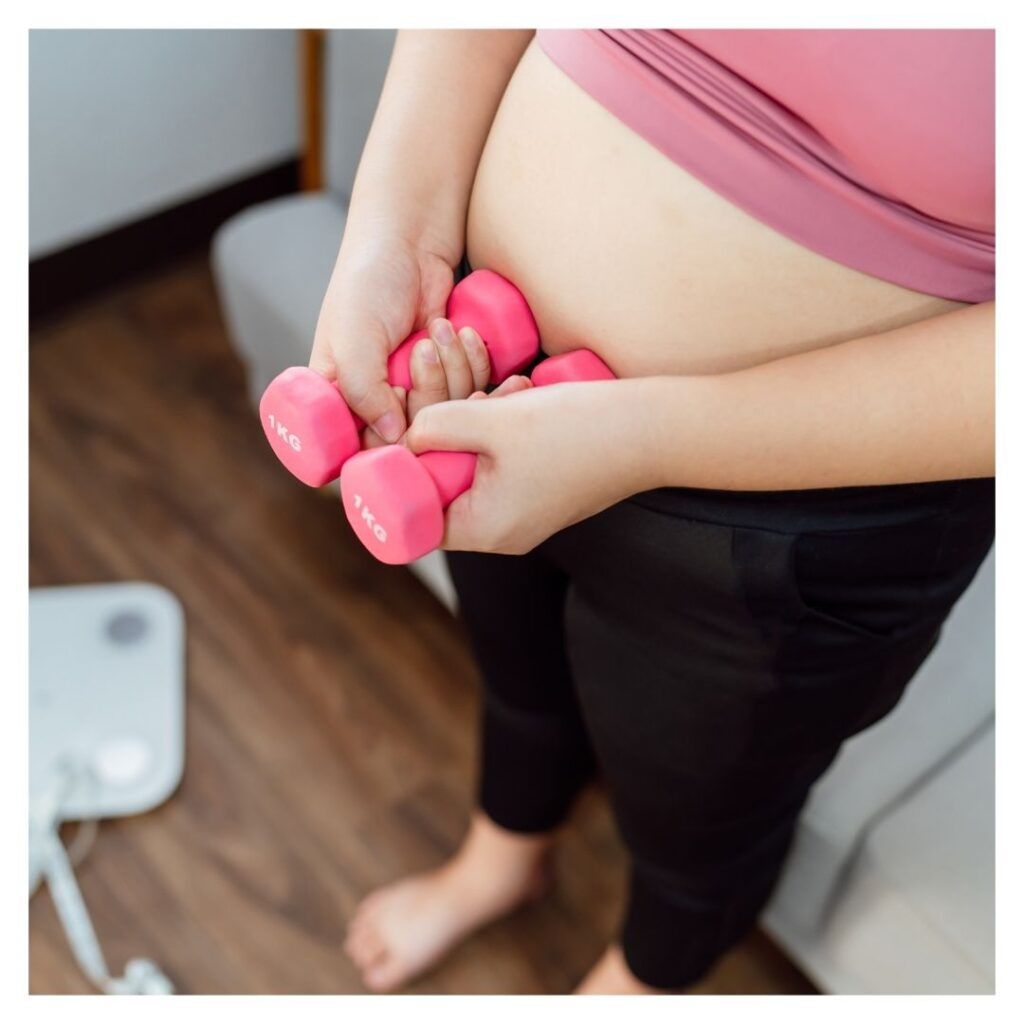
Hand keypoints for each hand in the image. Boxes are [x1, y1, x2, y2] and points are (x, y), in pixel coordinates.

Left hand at [404, 379, 662, 554]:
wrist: (652, 429)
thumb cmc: (578, 431)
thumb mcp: (495, 421)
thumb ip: (437, 424)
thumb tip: (407, 432)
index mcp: (485, 528)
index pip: (415, 516)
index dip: (399, 475)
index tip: (398, 432)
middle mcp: (501, 529)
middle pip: (442, 483)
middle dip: (437, 428)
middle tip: (441, 380)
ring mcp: (522, 508)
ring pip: (472, 462)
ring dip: (471, 416)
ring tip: (487, 378)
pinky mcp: (539, 486)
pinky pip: (501, 458)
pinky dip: (499, 425)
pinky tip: (516, 392)